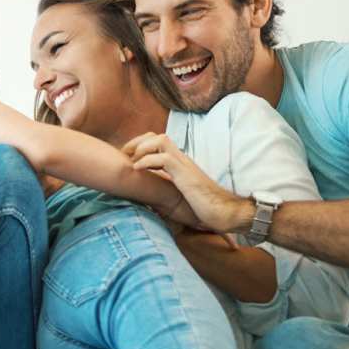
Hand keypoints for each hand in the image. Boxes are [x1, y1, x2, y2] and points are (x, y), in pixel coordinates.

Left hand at [122, 132, 251, 233]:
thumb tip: (151, 200)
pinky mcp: (184, 173)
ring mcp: (184, 164)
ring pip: (159, 140)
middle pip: (156, 136)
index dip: (141, 146)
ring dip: (140, 147)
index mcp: (180, 164)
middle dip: (137, 142)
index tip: (127, 159)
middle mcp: (182, 159)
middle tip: (123, 156)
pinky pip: (162, 158)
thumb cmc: (205, 209)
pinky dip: (146, 161)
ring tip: (130, 161)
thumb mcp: (181, 197)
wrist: (224, 212)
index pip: (159, 143)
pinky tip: (137, 170)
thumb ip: (168, 191)